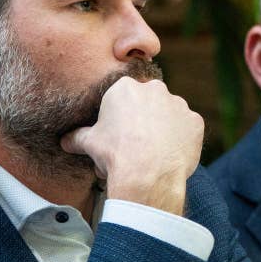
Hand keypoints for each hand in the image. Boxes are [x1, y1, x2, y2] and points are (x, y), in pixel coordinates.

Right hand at [61, 78, 202, 215]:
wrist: (147, 173)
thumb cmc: (115, 153)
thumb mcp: (90, 143)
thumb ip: (77, 137)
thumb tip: (65, 141)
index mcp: (126, 88)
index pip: (123, 97)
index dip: (120, 116)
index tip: (119, 133)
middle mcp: (154, 89)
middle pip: (148, 102)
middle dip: (143, 119)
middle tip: (136, 144)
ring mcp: (178, 104)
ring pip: (170, 114)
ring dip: (164, 128)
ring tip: (154, 152)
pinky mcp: (195, 121)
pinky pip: (188, 129)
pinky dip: (181, 140)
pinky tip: (170, 155)